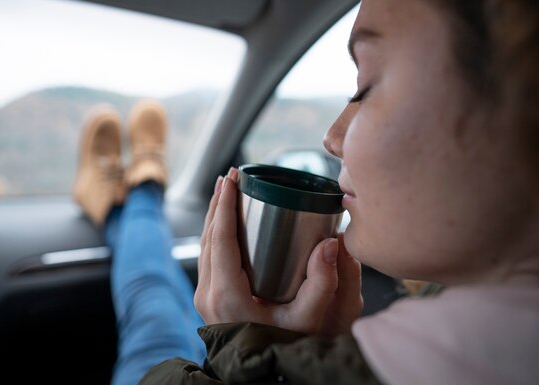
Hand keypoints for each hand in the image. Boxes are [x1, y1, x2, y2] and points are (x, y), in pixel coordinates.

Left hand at [195, 168, 362, 335]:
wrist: (259, 372)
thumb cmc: (283, 345)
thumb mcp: (307, 319)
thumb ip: (322, 285)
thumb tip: (333, 244)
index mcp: (226, 294)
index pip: (220, 238)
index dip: (224, 205)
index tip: (231, 178)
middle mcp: (209, 293)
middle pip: (208, 236)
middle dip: (218, 202)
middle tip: (232, 175)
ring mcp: (205, 296)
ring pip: (205, 245)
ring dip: (214, 214)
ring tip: (226, 188)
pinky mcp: (209, 297)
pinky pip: (208, 256)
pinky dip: (215, 232)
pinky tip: (225, 220)